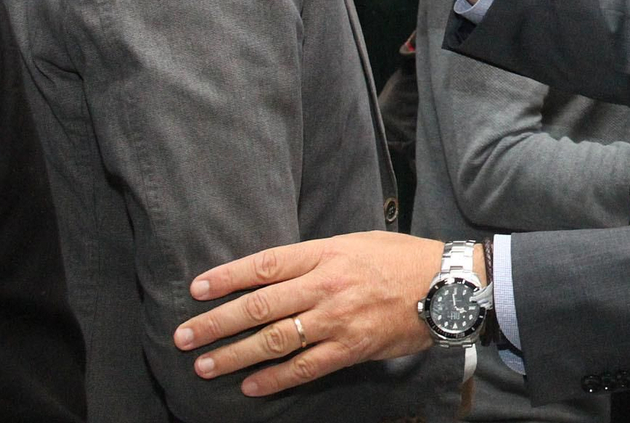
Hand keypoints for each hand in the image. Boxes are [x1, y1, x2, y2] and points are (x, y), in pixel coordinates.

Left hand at [174, 232, 443, 396]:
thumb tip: (273, 272)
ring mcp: (337, 319)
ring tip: (205, 364)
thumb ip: (314, 257)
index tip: (197, 289)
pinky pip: (306, 367)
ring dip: (236, 354)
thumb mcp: (354, 243)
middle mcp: (326, 285)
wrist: (445, 285)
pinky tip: (251, 386)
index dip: (228, 277)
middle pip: (260, 305)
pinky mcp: (352, 348)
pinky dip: (275, 378)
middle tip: (184, 335)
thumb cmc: (399, 259)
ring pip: (275, 339)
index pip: (265, 264)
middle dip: (217, 322)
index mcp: (325, 253)